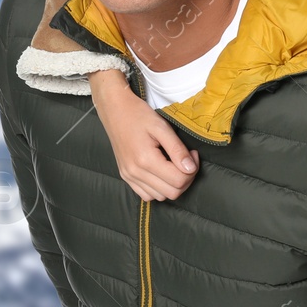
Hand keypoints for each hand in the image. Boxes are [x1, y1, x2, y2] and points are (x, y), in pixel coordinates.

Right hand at [90, 69, 198, 201]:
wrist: (114, 110)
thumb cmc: (138, 115)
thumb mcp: (161, 127)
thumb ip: (177, 149)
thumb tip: (191, 168)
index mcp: (145, 159)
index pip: (179, 180)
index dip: (192, 169)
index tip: (192, 153)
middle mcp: (135, 172)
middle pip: (172, 192)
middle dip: (186, 178)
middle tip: (187, 159)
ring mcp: (129, 176)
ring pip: (160, 197)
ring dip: (173, 185)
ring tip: (174, 165)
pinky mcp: (126, 177)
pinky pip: (147, 195)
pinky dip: (159, 189)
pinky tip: (162, 173)